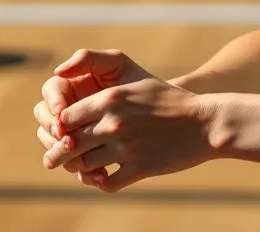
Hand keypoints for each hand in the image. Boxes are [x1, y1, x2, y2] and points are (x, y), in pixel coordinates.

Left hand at [36, 49, 214, 192]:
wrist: (204, 122)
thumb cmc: (167, 98)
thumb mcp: (134, 76)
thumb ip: (99, 77)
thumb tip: (63, 80)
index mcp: (110, 98)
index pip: (65, 118)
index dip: (58, 128)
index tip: (61, 133)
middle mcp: (114, 123)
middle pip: (69, 145)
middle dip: (59, 154)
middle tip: (54, 159)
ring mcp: (126, 147)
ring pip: (84, 166)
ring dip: (80, 170)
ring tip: (80, 169)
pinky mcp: (139, 168)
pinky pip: (106, 183)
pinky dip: (100, 183)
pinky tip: (103, 177)